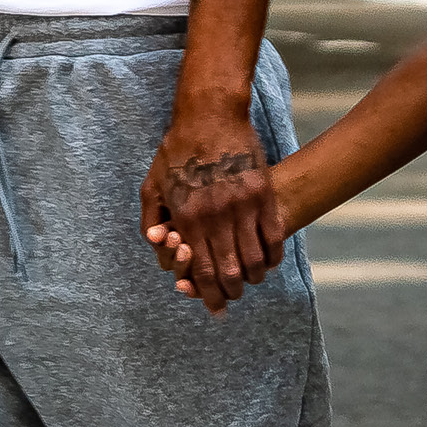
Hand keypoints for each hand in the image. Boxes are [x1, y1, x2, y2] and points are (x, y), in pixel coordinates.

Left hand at [141, 107, 285, 308]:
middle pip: (229, 270)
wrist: (210, 117)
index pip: (201, 269)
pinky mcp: (263, 194)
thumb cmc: (176, 152)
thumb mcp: (151, 184)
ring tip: (250, 281)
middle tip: (231, 299)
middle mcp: (216, 216)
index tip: (215, 310)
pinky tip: (268, 262)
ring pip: (255, 258)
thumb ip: (151, 218)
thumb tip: (155, 247)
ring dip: (253, 277)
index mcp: (187, 217)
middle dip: (230, 292)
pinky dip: (273, 256)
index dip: (208, 295)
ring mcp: (243, 206)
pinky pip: (274, 236)